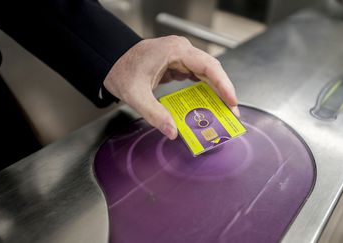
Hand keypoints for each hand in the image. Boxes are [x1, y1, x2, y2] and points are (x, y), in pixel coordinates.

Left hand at [103, 35, 238, 139]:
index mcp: (175, 51)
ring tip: (224, 111)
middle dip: (224, 92)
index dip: (224, 84)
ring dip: (216, 92)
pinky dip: (205, 90)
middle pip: (212, 70)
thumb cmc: (122, 71)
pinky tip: (208, 104)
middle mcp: (182, 50)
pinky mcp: (178, 64)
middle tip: (232, 113)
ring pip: (207, 73)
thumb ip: (155, 114)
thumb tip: (172, 132)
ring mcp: (181, 56)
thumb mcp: (136, 95)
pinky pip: (197, 76)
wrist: (110, 60)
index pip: (208, 66)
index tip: (232, 101)